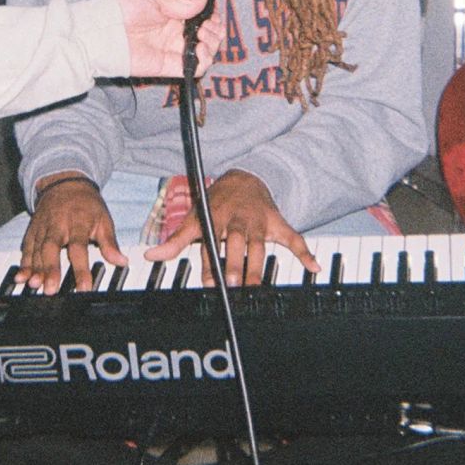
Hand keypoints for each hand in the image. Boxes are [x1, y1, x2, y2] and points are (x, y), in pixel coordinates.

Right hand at [19, 175, 127, 293]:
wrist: (65, 183)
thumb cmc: (87, 205)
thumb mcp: (103, 219)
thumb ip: (110, 243)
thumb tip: (122, 261)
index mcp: (78, 222)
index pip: (79, 247)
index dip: (81, 268)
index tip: (84, 287)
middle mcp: (58, 225)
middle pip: (52, 247)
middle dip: (50, 269)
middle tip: (50, 289)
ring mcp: (43, 227)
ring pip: (36, 249)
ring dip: (34, 268)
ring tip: (34, 285)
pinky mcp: (32, 230)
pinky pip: (26, 247)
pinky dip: (23, 263)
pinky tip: (20, 277)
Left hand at [115, 0, 222, 78]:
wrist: (106, 31)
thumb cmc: (124, 11)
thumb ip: (182, 4)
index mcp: (173, 18)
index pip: (201, 20)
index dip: (212, 17)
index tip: (214, 12)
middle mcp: (175, 36)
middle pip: (207, 37)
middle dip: (215, 30)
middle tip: (210, 24)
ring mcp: (174, 52)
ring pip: (205, 53)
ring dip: (212, 43)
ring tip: (204, 34)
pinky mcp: (170, 67)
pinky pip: (195, 68)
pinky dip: (204, 60)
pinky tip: (200, 48)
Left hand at [145, 170, 319, 287]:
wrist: (245, 178)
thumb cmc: (216, 203)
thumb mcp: (193, 218)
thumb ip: (175, 241)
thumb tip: (150, 256)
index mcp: (217, 219)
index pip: (212, 244)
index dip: (210, 264)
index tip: (210, 283)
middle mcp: (238, 222)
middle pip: (237, 243)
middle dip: (235, 262)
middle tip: (232, 283)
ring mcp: (259, 223)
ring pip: (260, 245)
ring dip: (258, 265)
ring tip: (257, 286)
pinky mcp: (277, 224)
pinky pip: (294, 238)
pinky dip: (305, 252)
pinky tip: (314, 267)